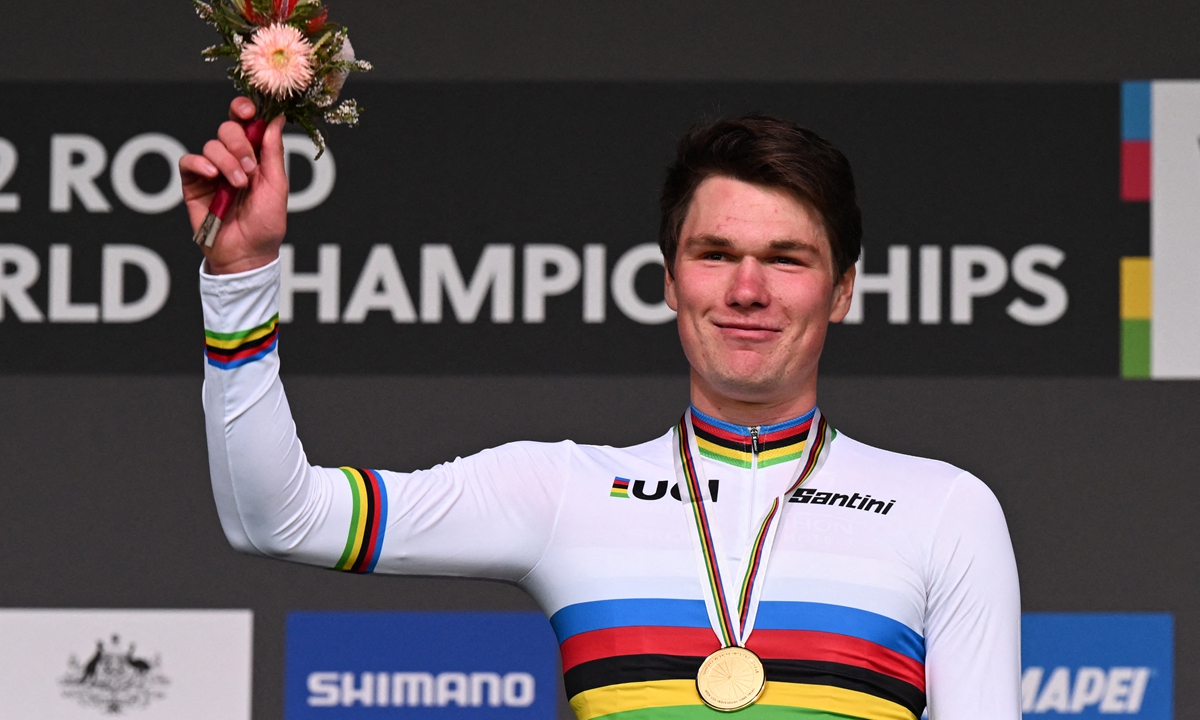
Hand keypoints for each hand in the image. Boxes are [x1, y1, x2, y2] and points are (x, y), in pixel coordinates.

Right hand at [180, 97, 287, 274]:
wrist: (247, 254)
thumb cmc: (265, 224)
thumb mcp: (276, 186)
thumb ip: (273, 153)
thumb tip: (278, 118)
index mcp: (255, 157)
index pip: (246, 123)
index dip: (244, 110)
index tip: (249, 111)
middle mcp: (232, 159)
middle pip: (227, 129)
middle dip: (238, 143)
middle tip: (248, 166)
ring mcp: (212, 171)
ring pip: (211, 145)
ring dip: (226, 161)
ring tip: (237, 184)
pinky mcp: (193, 183)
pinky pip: (189, 161)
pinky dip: (200, 164)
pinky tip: (212, 176)